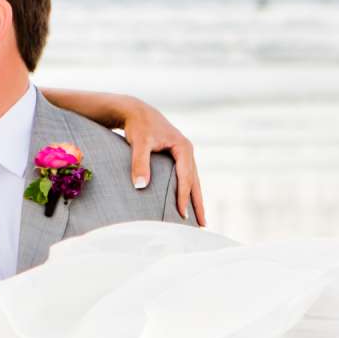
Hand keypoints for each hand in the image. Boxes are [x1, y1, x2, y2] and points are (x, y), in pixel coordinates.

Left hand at [109, 98, 206, 226]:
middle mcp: (187, 152)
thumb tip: (140, 186)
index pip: (186, 177)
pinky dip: (188, 192)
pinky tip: (186, 203)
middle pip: (195, 182)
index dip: (184, 197)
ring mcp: (183, 155)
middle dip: (198, 204)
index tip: (182, 215)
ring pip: (193, 181)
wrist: (136, 112)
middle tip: (202, 225)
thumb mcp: (139, 143)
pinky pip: (186, 178)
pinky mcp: (177, 157)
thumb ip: (139, 163)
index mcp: (183, 148)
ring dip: (195, 200)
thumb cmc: (138, 126)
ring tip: (199, 220)